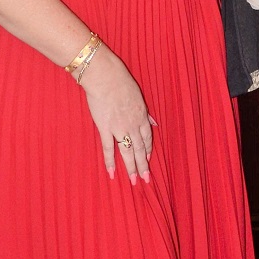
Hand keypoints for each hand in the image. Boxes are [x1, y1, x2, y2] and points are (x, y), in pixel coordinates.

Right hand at [79, 46, 154, 183]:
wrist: (105, 77)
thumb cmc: (121, 81)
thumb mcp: (138, 96)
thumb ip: (145, 111)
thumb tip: (153, 121)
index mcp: (142, 116)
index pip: (147, 138)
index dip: (147, 149)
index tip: (147, 159)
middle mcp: (133, 125)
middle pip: (140, 148)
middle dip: (143, 165)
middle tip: (145, 179)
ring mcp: (119, 128)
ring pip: (127, 152)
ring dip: (131, 168)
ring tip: (134, 181)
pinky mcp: (105, 129)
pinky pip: (108, 149)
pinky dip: (110, 162)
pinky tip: (112, 173)